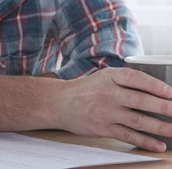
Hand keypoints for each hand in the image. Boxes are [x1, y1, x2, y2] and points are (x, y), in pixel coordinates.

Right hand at [56, 67, 171, 151]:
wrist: (60, 103)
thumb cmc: (87, 90)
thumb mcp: (105, 77)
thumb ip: (127, 81)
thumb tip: (159, 91)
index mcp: (110, 77)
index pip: (134, 79)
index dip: (154, 85)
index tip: (170, 92)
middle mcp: (108, 94)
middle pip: (138, 100)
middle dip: (162, 107)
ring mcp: (105, 112)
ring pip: (136, 120)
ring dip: (158, 126)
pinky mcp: (104, 128)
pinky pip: (127, 135)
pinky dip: (145, 141)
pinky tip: (158, 144)